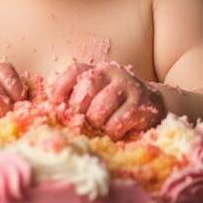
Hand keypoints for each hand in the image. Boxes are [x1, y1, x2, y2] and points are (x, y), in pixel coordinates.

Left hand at [49, 61, 165, 139]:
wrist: (153, 107)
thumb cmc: (115, 107)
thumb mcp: (94, 99)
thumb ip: (74, 101)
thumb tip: (48, 113)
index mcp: (95, 71)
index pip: (74, 72)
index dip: (61, 88)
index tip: (57, 104)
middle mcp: (111, 74)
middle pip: (87, 87)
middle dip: (81, 110)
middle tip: (85, 120)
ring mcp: (128, 86)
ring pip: (102, 106)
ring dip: (98, 122)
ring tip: (102, 126)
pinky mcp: (142, 103)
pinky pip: (118, 121)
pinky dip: (113, 131)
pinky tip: (117, 130)